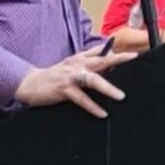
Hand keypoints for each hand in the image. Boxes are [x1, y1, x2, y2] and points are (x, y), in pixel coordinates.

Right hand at [14, 44, 137, 117]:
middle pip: (100, 60)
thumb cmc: (55, 76)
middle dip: (117, 59)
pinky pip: (81, 99)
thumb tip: (109, 61)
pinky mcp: (63, 89)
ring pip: (92, 80)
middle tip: (132, 59)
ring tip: (121, 96)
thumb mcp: (72, 65)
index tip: (133, 53)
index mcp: (79, 58)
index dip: (116, 51)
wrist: (31, 84)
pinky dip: (92, 106)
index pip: (100, 51)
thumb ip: (89, 61)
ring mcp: (70, 76)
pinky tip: (102, 113)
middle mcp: (76, 64)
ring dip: (107, 88)